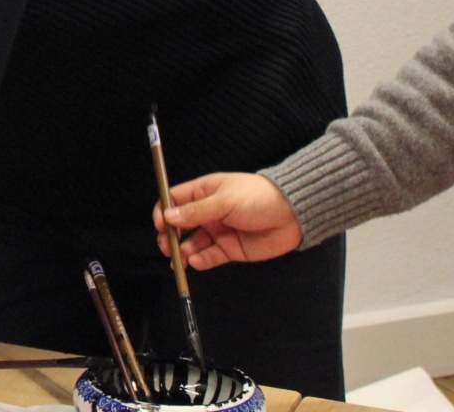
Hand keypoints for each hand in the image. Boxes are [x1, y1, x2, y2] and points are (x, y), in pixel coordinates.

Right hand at [155, 172, 302, 269]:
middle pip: (180, 224)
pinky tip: (195, 262)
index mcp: (204, 192)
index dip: (164, 211)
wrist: (292, 215)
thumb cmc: (256, 198)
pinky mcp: (230, 250)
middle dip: (170, 236)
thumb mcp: (225, 200)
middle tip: (166, 247)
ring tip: (179, 260)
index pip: (175, 200)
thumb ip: (196, 211)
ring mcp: (218, 232)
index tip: (161, 225)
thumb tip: (168, 217)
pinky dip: (200, 260)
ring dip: (182, 251)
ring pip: (192, 243)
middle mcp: (207, 212)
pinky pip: (210, 256)